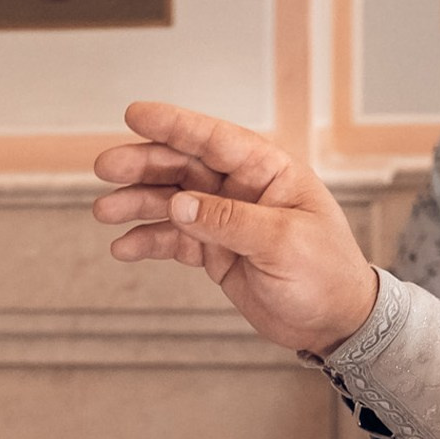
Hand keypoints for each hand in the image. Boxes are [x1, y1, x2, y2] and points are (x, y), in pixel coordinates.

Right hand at [92, 102, 381, 356]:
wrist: (334, 323)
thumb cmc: (326, 276)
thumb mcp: (282, 244)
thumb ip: (229, 222)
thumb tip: (179, 202)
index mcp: (269, 173)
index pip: (216, 140)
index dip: (175, 125)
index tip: (136, 115)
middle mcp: (243, 190)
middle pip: (185, 167)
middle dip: (144, 166)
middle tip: (106, 168)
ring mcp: (226, 220)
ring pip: (173, 201)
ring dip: (137, 203)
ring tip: (104, 211)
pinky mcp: (216, 251)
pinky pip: (175, 239)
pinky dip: (149, 241)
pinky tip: (124, 247)